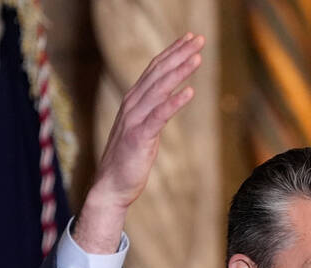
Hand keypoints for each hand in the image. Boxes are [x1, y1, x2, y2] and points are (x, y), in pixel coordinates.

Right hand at [74, 33, 204, 252]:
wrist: (111, 187)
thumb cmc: (129, 160)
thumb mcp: (143, 129)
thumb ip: (153, 112)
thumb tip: (169, 99)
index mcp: (134, 102)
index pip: (154, 70)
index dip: (172, 52)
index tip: (190, 38)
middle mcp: (132, 105)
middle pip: (158, 73)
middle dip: (179, 54)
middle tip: (199, 38)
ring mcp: (134, 120)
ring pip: (159, 89)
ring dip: (179, 72)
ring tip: (198, 58)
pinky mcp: (139, 137)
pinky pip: (159, 116)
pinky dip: (174, 102)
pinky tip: (189, 92)